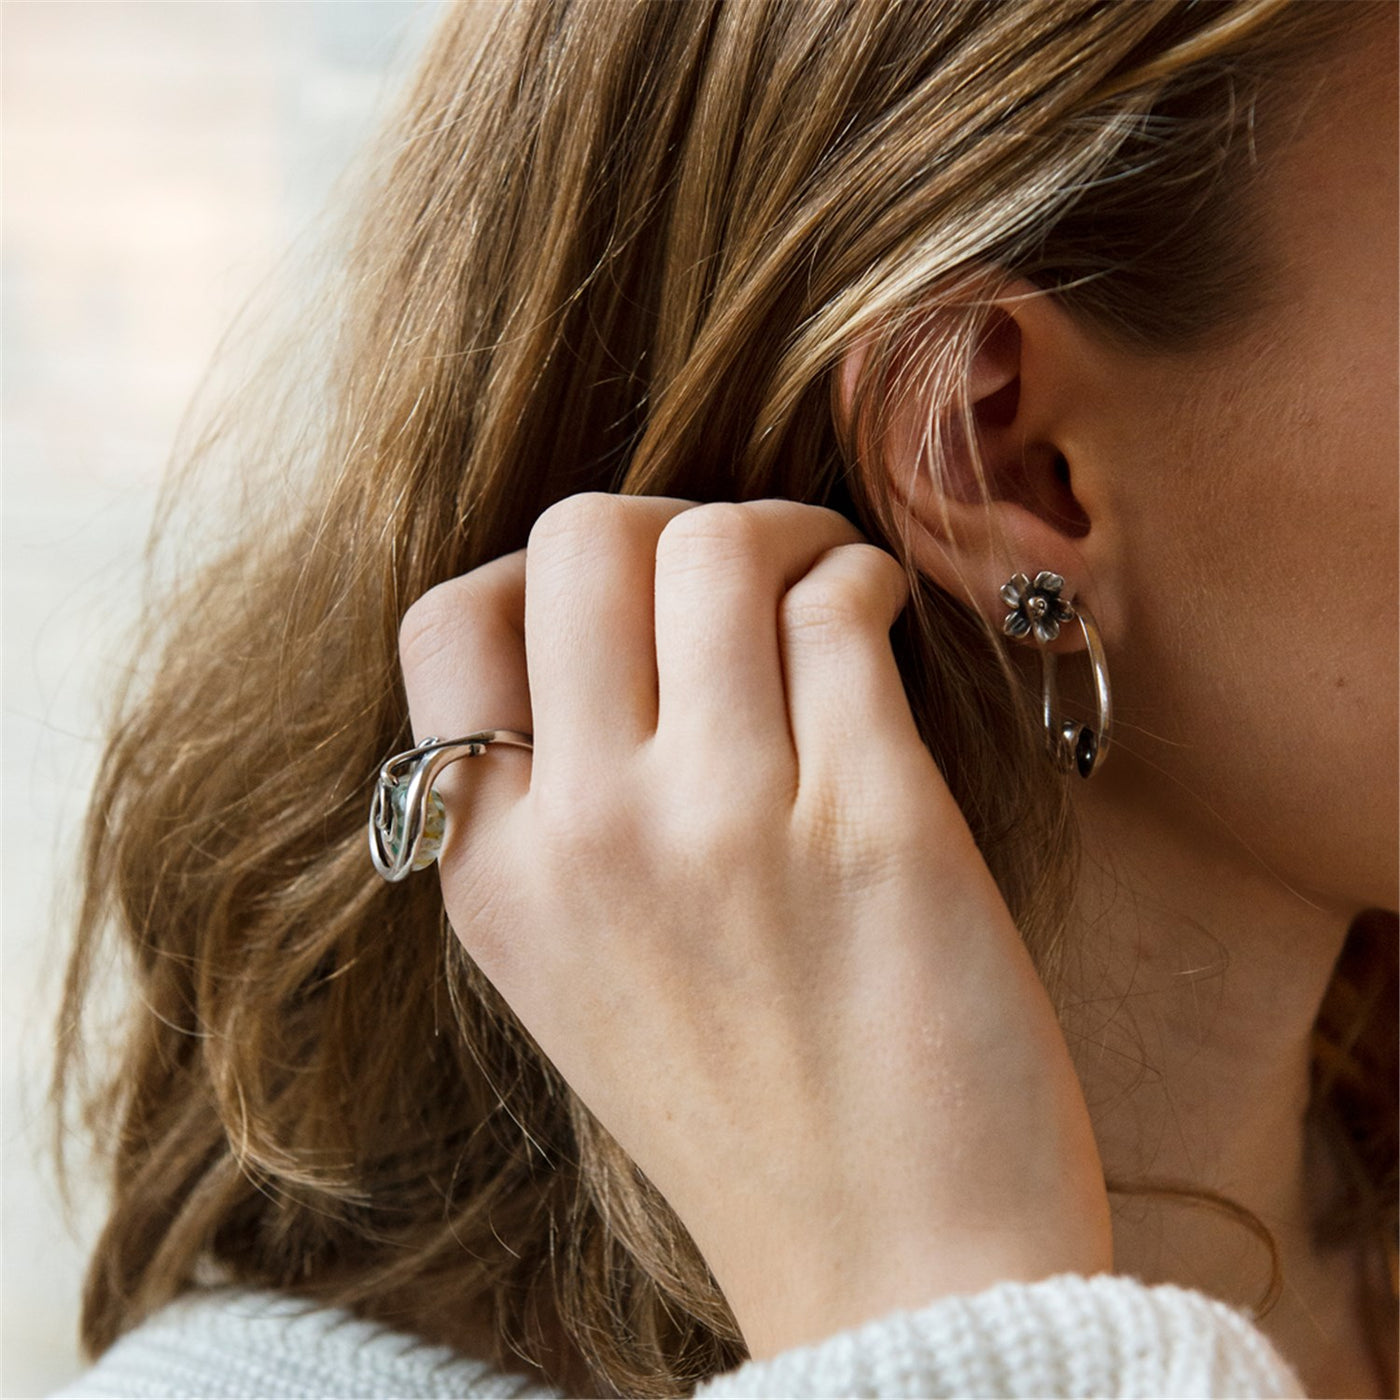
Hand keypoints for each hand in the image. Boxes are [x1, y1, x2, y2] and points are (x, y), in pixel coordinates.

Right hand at [398, 493, 1111, 1358]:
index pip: (449, 620)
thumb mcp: (574, 969)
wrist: (893, 1256)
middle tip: (733, 569)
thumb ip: (550, 808)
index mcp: (495, 873)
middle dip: (663, 521)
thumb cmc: (744, 1109)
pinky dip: (861, 578)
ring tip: (822, 578)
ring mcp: (723, 819)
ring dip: (781, 531)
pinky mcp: (870, 817)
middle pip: (582, 540)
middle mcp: (590, 832)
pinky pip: (836, 608)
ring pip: (716, 547)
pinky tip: (878, 618)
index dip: (536, 574)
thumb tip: (602, 628)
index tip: (619, 605)